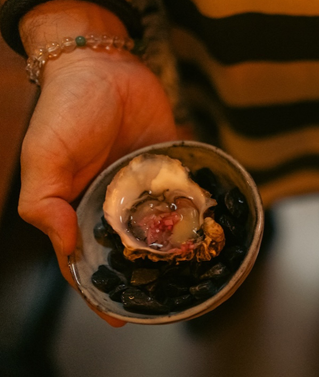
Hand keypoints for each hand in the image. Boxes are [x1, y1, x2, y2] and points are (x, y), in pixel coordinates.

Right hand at [18, 50, 177, 325]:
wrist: (104, 64)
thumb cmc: (66, 108)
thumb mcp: (43, 157)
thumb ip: (45, 204)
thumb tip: (66, 248)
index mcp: (77, 206)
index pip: (85, 258)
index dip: (99, 289)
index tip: (120, 316)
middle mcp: (111, 201)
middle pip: (129, 246)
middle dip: (146, 269)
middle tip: (171, 294)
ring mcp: (142, 184)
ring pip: (160, 224)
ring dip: (175, 244)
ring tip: (199, 268)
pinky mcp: (167, 163)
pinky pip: (183, 190)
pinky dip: (195, 206)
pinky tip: (212, 225)